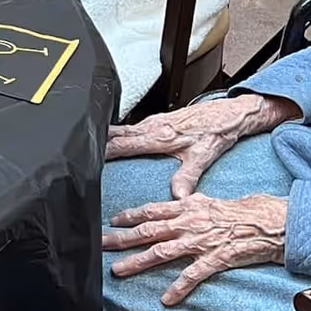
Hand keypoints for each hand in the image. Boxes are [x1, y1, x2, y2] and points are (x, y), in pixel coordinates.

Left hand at [101, 192, 288, 305]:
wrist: (269, 222)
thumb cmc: (240, 212)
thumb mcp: (208, 201)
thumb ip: (187, 204)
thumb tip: (173, 202)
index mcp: (187, 208)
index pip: (152, 210)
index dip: (130, 215)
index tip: (113, 221)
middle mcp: (189, 223)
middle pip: (148, 231)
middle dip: (122, 238)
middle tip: (101, 244)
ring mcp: (200, 242)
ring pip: (162, 252)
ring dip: (138, 262)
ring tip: (118, 270)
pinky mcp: (215, 259)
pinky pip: (192, 275)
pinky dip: (178, 288)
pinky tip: (166, 299)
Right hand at [104, 93, 298, 197]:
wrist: (231, 113)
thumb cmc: (217, 132)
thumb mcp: (202, 157)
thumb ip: (187, 178)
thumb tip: (177, 197)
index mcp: (159, 136)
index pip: (122, 143)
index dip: (103, 149)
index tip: (89, 157)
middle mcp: (153, 126)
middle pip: (115, 133)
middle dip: (97, 142)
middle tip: (80, 153)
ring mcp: (154, 121)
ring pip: (121, 128)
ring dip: (106, 137)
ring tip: (91, 147)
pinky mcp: (159, 120)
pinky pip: (131, 126)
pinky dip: (118, 133)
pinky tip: (115, 141)